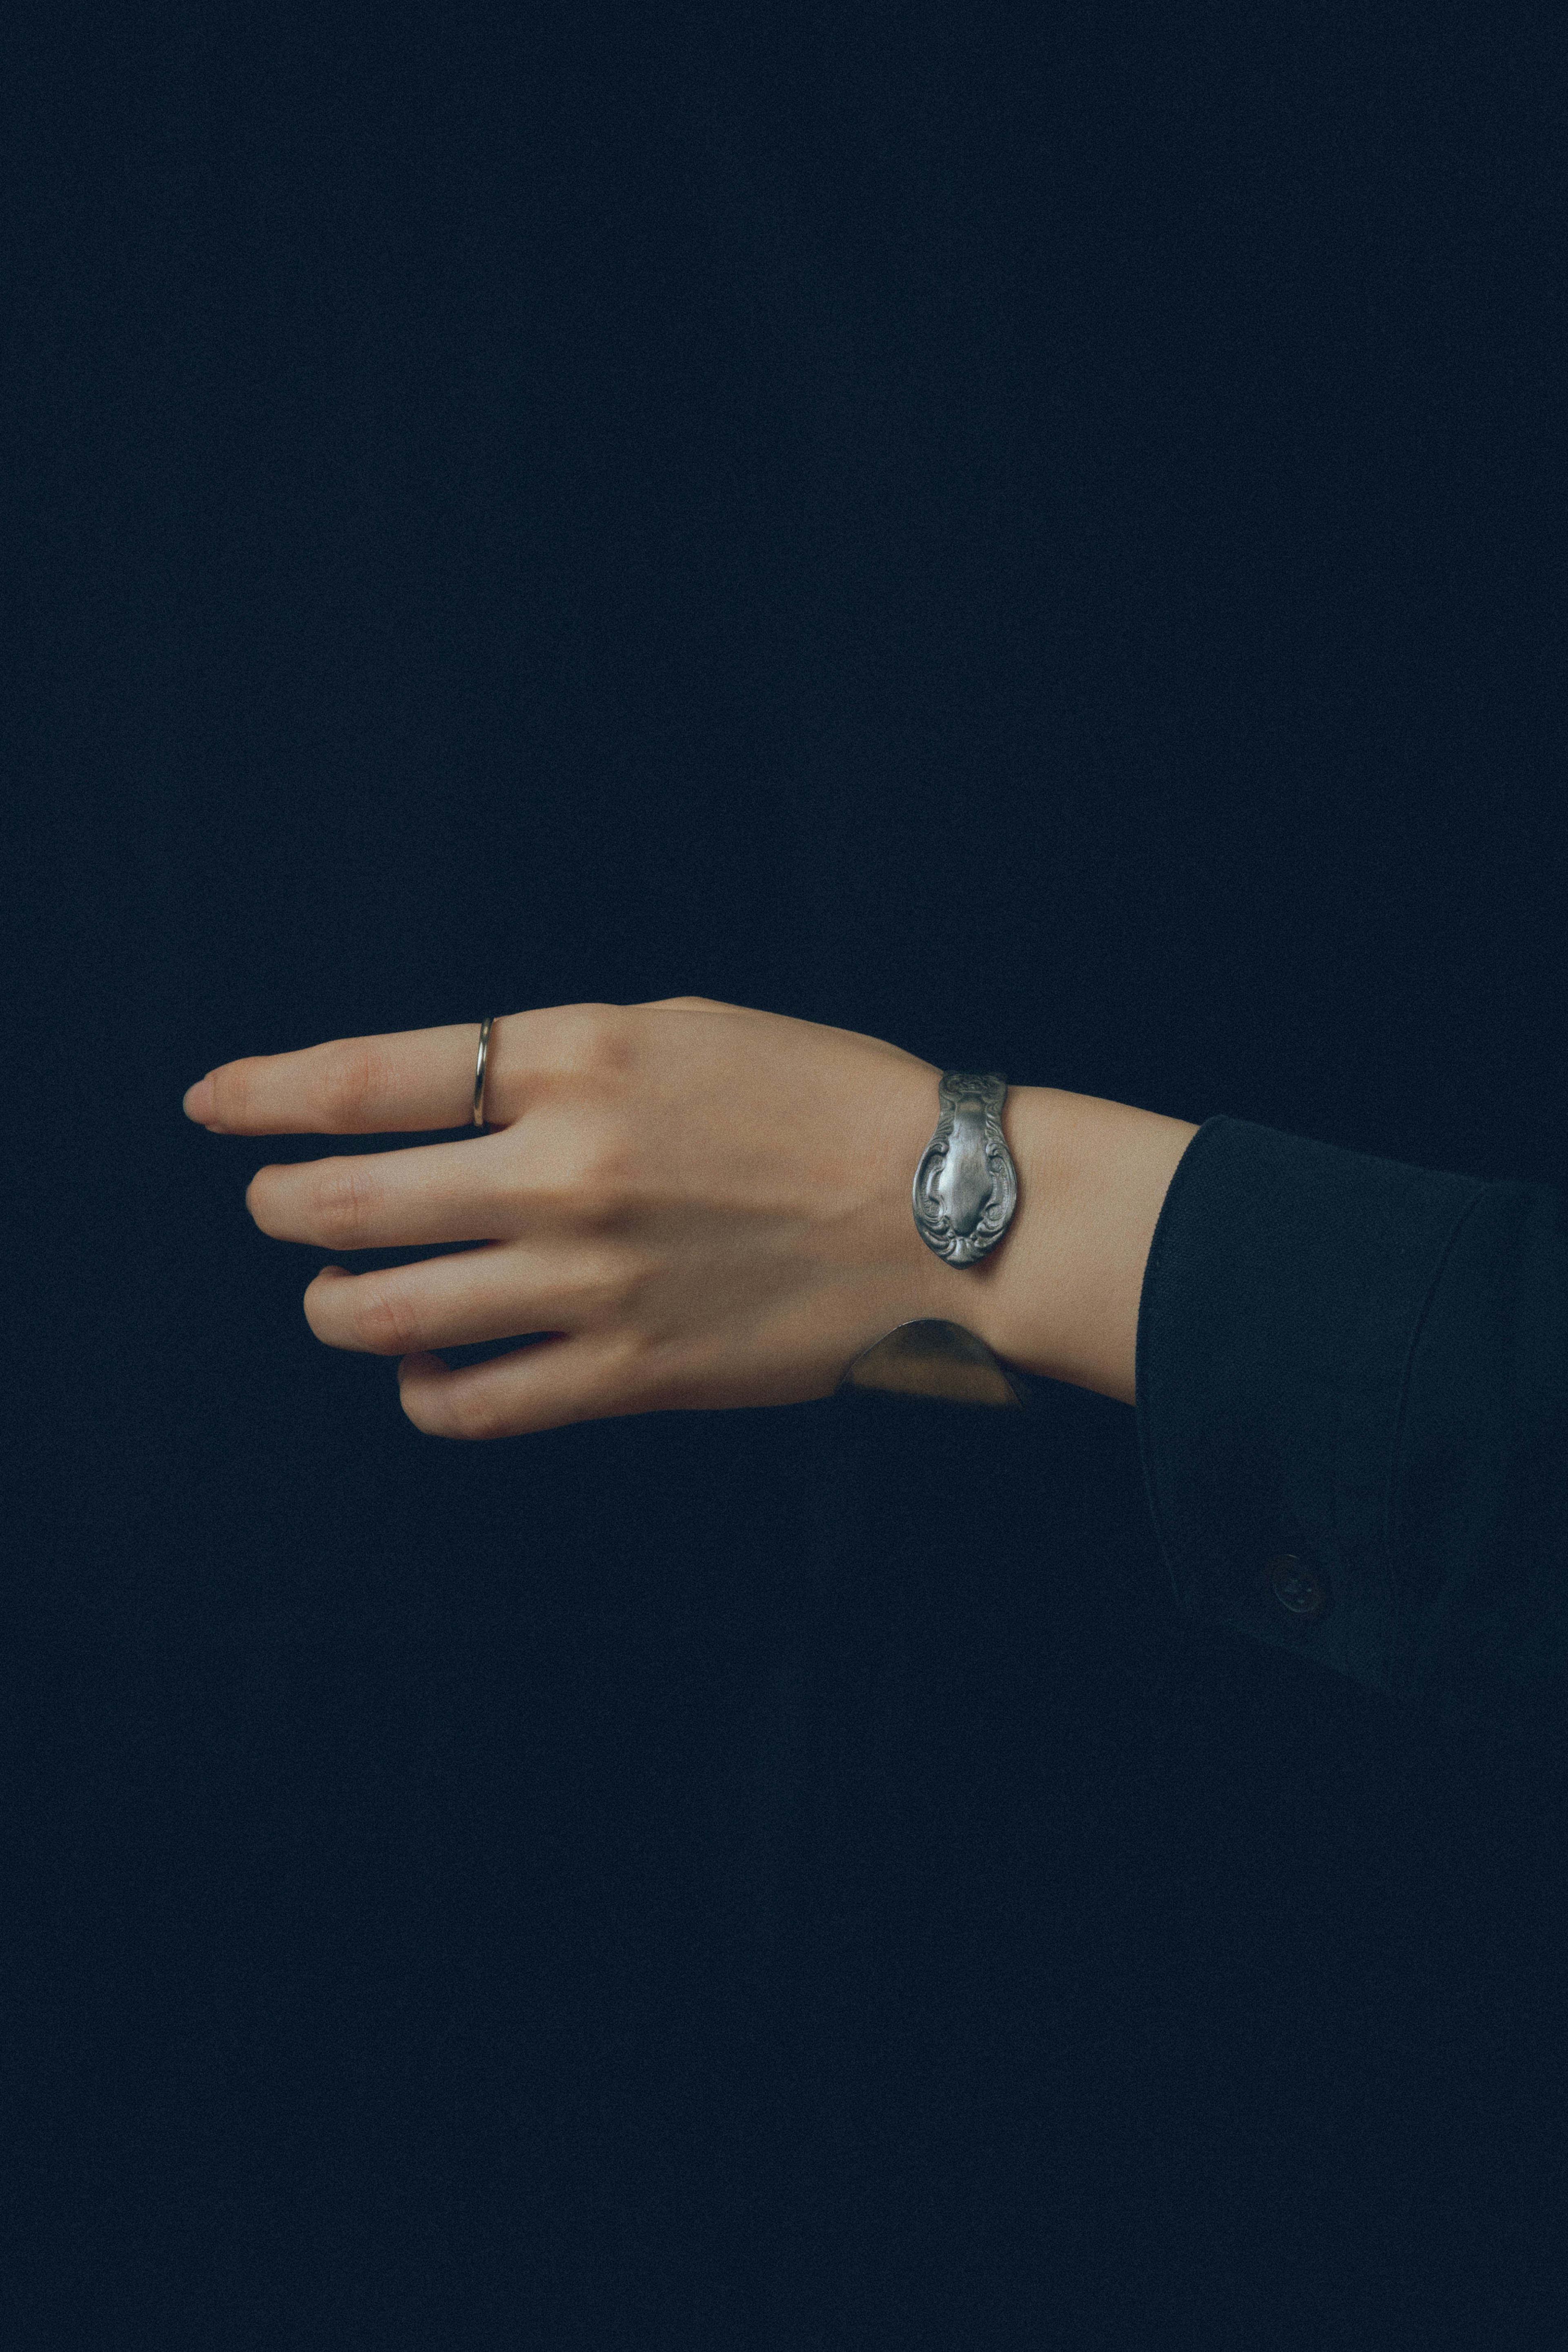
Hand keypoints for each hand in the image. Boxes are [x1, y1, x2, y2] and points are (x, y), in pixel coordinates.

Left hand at [183, 997, 971, 1437]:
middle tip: (278, 1205)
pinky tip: (425, 1372)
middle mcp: (566, 1168)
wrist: (948, 1207)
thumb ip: (555, 1062)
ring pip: (389, 1311)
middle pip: (350, 1200)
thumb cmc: (821, 1100)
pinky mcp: (631, 1371)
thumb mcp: (679, 1030)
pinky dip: (423, 1392)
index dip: (268, 1093)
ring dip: (337, 1305)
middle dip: (285, 1204)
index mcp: (577, 1057)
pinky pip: (474, 1405)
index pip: (370, 1079)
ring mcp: (593, 1278)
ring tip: (340, 1295)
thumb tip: (445, 1111)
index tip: (213, 1105)